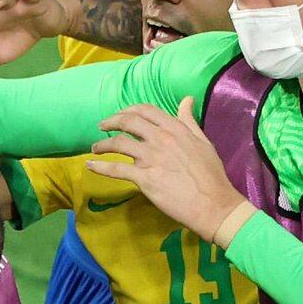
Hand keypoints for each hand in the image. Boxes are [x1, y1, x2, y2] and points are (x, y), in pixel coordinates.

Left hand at [84, 104, 250, 244]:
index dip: (129, 110)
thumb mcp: (203, 142)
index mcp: (175, 129)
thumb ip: (189, 121)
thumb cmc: (210, 175)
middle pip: (128, 122)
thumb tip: (186, 100)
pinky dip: (99, 167)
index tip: (121, 115)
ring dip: (102, 144)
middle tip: (102, 126)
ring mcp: (150, 158)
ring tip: (94, 148)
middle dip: (111, 121)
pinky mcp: (143, 179)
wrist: (212, 204)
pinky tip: (90, 165)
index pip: (146, 111)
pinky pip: (116, 169)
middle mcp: (160, 139)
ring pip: (118, 144)